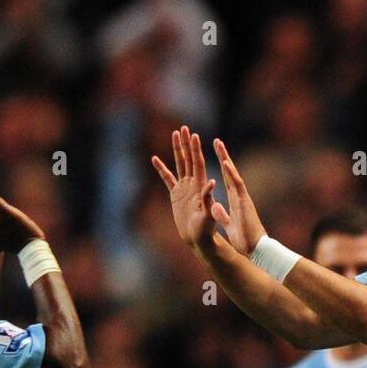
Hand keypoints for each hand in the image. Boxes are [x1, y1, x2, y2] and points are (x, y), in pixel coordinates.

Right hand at [151, 125, 217, 250]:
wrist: (198, 239)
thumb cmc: (206, 229)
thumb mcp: (208, 214)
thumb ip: (208, 199)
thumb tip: (211, 182)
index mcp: (200, 186)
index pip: (198, 163)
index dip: (195, 149)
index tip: (193, 135)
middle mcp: (192, 184)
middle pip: (188, 159)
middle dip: (186, 144)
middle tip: (183, 128)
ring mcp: (184, 188)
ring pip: (179, 165)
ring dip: (177, 150)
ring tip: (174, 134)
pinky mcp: (176, 195)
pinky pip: (167, 179)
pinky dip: (162, 169)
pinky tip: (155, 159)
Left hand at [210, 137, 266, 255]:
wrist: (255, 248)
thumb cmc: (245, 239)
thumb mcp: (229, 224)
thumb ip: (222, 215)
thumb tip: (214, 207)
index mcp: (235, 200)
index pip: (227, 180)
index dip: (222, 168)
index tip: (216, 155)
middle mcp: (239, 195)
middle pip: (230, 172)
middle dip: (223, 156)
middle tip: (216, 141)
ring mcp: (243, 197)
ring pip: (233, 173)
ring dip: (226, 158)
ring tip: (218, 144)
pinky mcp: (245, 202)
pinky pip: (237, 184)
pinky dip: (232, 173)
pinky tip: (226, 162)